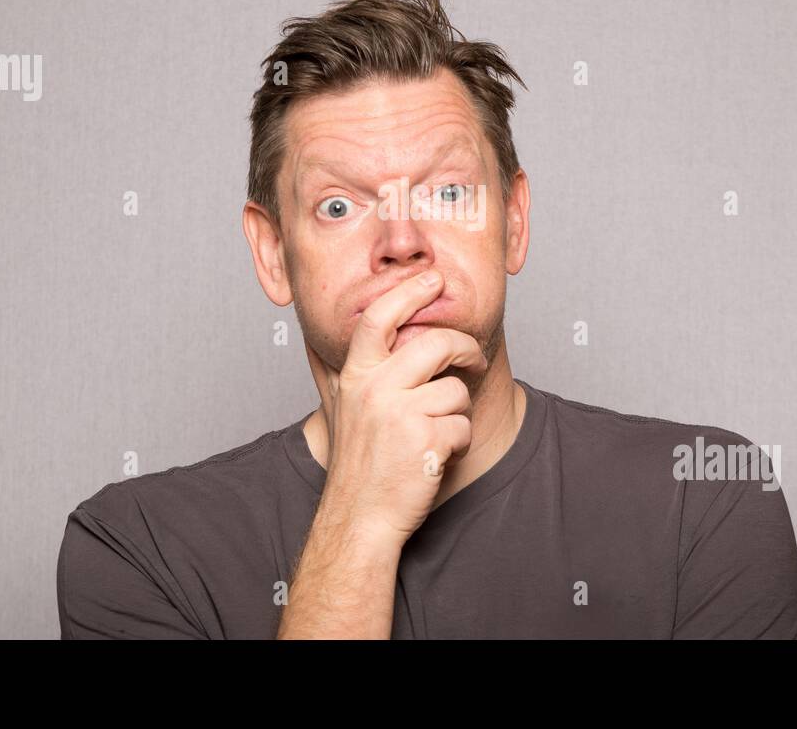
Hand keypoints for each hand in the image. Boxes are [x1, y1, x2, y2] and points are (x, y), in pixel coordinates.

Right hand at [319, 269, 487, 544]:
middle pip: (436, 343)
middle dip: (465, 348)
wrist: (359, 517)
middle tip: (475, 358)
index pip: (380, 317)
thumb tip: (321, 341)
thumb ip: (343, 373)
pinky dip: (459, 441)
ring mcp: (400, 413)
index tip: (433, 278)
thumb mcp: (341, 410)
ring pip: (455, 390)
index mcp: (355, 376)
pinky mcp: (426, 439)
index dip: (410, 291)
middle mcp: (374, 388)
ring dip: (457, 412)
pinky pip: (463, 425)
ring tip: (436, 432)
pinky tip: (438, 455)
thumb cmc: (358, 464)